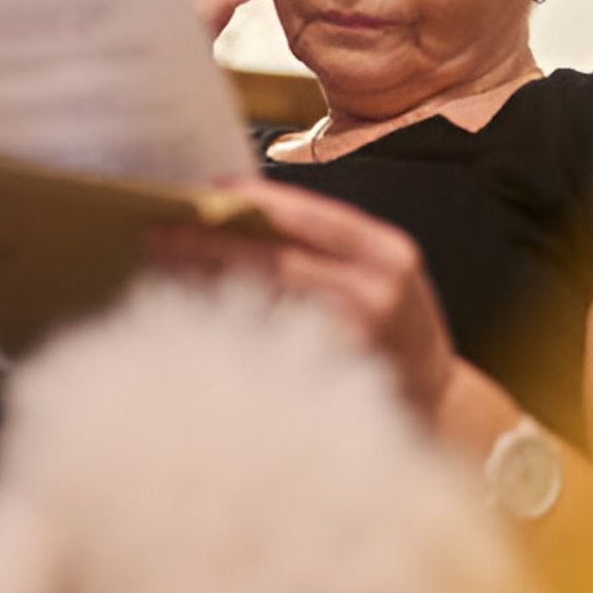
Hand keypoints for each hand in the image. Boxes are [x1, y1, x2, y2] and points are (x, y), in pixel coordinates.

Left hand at [144, 177, 458, 416]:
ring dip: (205, 286)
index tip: (204, 191)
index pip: (309, 215)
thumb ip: (326, 241)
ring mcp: (353, 345)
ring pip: (262, 307)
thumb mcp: (381, 266)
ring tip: (162, 270)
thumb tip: (236, 208)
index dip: (251, 201)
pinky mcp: (329, 383)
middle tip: (156, 234)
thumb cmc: (392, 321)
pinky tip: (188, 318)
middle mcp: (376, 296)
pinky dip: (222, 330)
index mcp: (387, 253)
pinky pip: (263, 350)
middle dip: (209, 245)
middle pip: (275, 262)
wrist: (436, 400)